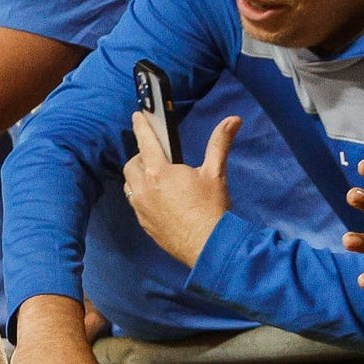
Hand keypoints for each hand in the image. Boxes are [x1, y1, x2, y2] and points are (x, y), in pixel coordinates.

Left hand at [122, 111, 238, 266]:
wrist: (208, 246)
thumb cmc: (211, 208)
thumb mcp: (216, 173)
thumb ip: (219, 144)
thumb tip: (233, 120)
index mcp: (159, 173)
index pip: (145, 143)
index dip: (141, 127)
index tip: (137, 116)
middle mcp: (144, 189)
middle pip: (132, 165)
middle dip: (141, 156)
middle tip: (156, 155)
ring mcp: (141, 208)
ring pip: (129, 185)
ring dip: (137, 176)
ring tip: (154, 175)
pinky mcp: (144, 224)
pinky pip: (135, 203)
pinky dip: (140, 194)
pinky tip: (156, 198)